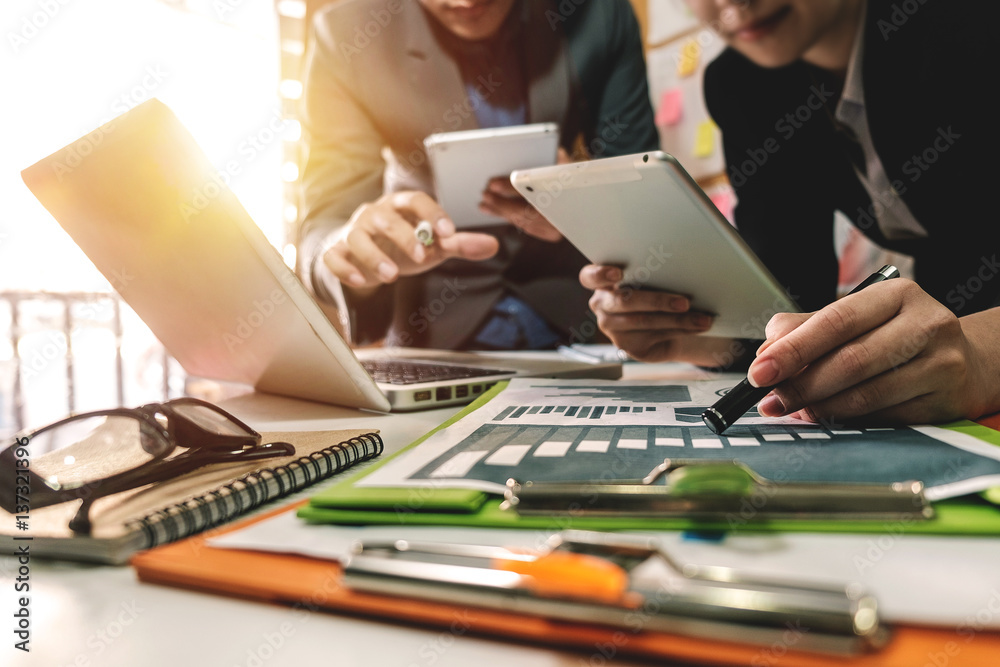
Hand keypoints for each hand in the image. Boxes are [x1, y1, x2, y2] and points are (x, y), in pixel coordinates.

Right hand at [322, 190, 498, 288]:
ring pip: (357, 237)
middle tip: (422, 256)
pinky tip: (361, 280)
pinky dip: (344, 268)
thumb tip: (493, 245)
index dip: (431, 213)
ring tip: (392, 275)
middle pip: (385, 218)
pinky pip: (334, 256)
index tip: (448, 232)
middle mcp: (374, 214)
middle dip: (404, 236)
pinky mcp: (337, 252)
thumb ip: (458, 244)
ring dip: (374, 255)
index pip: (415, 200)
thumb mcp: (432, 244)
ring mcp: (353, 232)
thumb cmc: (401, 244)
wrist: (364, 254)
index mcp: (399, 206)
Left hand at [477, 148, 572, 241]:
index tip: (493, 184)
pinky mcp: (551, 234)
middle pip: (525, 210)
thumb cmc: (571, 172)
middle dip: (501, 202)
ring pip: (523, 220)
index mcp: (569, 190)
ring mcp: (558, 227)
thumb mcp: (561, 160)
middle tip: (484, 193)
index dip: (510, 186)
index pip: (533, 189)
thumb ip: (548, 156)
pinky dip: (509, 217)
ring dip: (500, 211)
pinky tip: (494, 209)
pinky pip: (526, 226)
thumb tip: (528, 152)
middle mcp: (565, 213)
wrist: (590, 194)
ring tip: (485, 200)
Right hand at [580, 264, 714, 361]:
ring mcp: (611, 327)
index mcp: (601, 282)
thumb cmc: (656, 291)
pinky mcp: (626, 346)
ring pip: (644, 321)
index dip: (601, 274)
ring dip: (678, 320)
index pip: (590, 276)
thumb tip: (683, 269)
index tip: (618, 274)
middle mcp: (602, 304)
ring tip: (702, 318)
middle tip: (684, 302)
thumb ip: (653, 274)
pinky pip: (656, 336)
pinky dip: (681, 330)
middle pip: (624, 301)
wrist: (663, 324)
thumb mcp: (651, 279)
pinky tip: (698, 326)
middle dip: (657, 300)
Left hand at [747, 279, 999, 424]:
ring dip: (821, 408)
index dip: (794, 349)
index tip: (760, 370)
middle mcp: (926, 323)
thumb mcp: (857, 319)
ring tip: (794, 410)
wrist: (965, 362)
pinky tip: (830, 418)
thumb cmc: (896, 337)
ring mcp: (942, 363)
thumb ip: (807, 329)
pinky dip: (849, 421)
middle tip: (770, 400)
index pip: (836, 320)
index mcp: (896, 294)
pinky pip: (884, 418)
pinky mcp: (946, 399)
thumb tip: (766, 352)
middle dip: (802, 385)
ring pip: (867, 394)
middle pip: (851, 360)